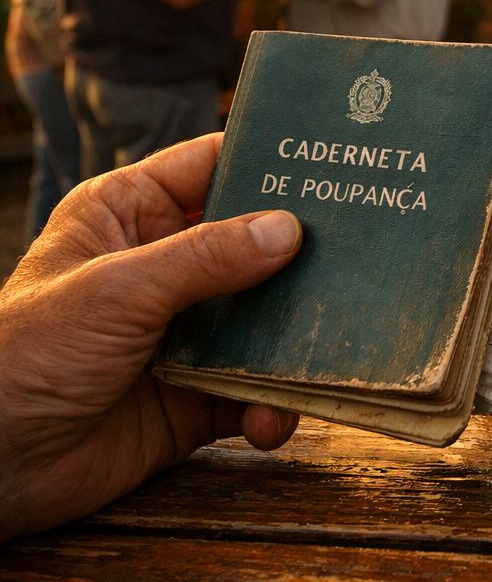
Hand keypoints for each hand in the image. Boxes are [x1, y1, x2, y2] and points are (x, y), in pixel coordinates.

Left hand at [0, 134, 303, 541]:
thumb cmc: (24, 355)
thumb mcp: (117, 290)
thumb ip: (206, 258)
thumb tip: (290, 231)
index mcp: (131, 214)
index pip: (213, 167)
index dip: (271, 162)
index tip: (338, 160)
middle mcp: (165, 267)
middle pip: (257, 245)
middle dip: (307, 256)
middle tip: (369, 253)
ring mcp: (184, 333)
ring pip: (267, 321)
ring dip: (298, 339)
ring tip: (331, 348)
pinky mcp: (196, 397)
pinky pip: (256, 391)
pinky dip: (273, 406)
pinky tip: (270, 421)